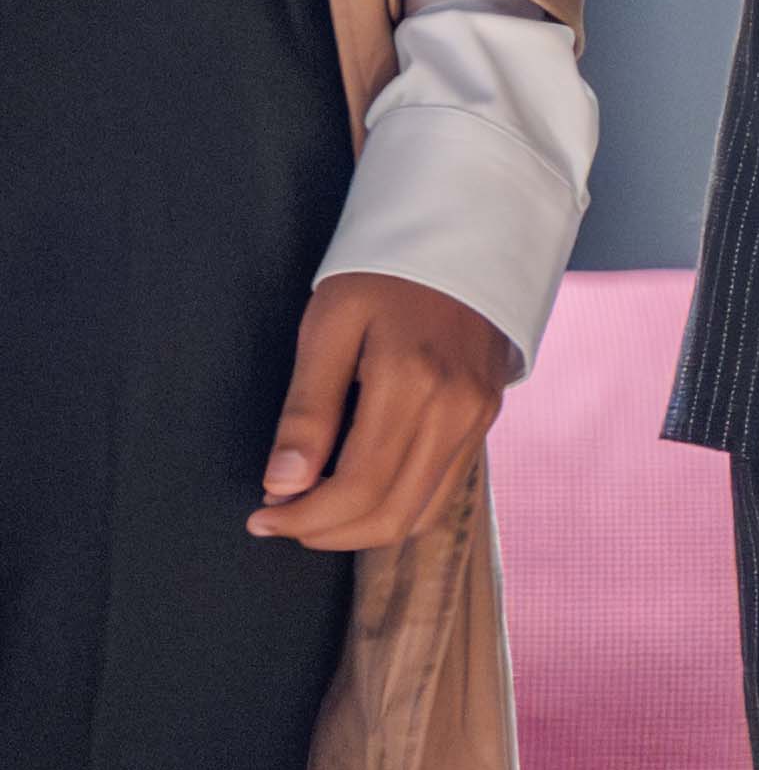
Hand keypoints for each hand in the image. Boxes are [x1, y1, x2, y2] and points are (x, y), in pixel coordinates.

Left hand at [253, 271, 515, 552]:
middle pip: (390, 512)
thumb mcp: (328, 328)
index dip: (303, 517)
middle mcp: (456, 410)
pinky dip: (396, 507)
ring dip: (361, 528)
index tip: (261, 516)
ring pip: (420, 512)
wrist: (463, 238)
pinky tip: (359, 492)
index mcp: (412, 383)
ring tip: (314, 511)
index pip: (357, 487)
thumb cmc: (382, 276)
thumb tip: (283, 485)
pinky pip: (442, 490)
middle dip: (326, 532)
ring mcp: (478, 418)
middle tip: (280, 519)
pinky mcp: (485, 418)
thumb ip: (307, 410)